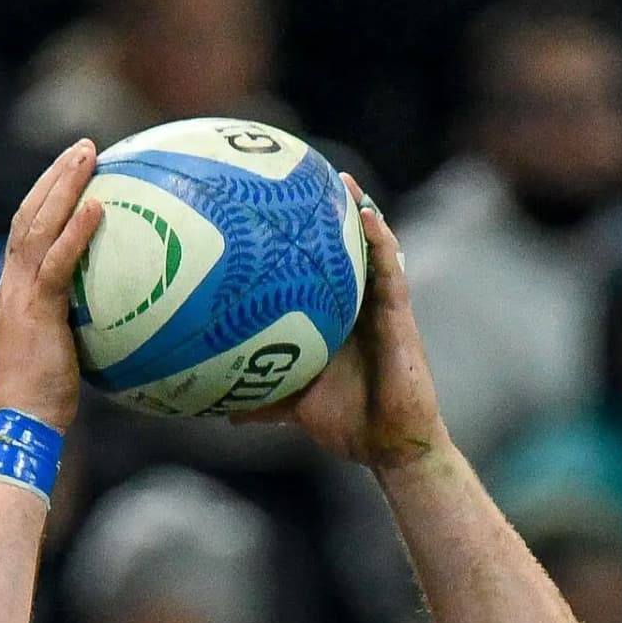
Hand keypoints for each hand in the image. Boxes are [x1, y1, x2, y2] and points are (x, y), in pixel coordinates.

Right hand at [0, 141, 101, 430]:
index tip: (71, 171)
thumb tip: (120, 312)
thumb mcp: (63, 350)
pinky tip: (98, 207)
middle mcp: (11, 283)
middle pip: (29, 213)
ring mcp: (20, 294)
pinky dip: (75, 232)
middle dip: (54, 176)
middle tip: (84, 147)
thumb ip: (80, 322)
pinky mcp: (36, 310)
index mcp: (15, 290)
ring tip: (88, 156)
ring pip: (37, 226)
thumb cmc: (47, 398)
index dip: (45, 196)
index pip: (26, 230)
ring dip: (63, 186)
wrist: (21, 423)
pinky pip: (57, 263)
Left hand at [242, 183, 445, 472]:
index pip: (319, 274)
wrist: (387, 445)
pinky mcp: (400, 316)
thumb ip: (264, 399)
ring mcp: (380, 309)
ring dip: (360, 213)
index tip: (278, 213)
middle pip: (345, 252)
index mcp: (334, 322)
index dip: (304, 244)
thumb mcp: (294, 408)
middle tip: (305, 177)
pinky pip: (390, 271)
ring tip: (341, 180)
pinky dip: (380, 242)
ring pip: (372, 251)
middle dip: (331, 215)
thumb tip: (220, 408)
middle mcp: (357, 309)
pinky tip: (366, 217)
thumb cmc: (348, 424)